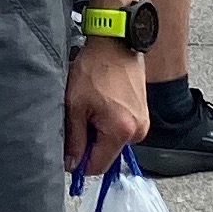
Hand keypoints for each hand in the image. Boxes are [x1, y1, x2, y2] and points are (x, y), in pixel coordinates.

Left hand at [64, 38, 151, 175]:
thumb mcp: (75, 105)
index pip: (97, 167)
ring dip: (98, 131)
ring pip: (112, 142)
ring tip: (92, 106)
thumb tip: (71, 163)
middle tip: (81, 117)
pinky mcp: (142, 115)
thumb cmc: (96, 68)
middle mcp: (138, 132)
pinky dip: (108, 122)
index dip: (79, 162)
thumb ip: (73, 139)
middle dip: (89, 142)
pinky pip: (120, 130)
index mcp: (121, 132)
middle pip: (106, 155)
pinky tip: (102, 103)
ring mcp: (142, 123)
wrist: (116, 44)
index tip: (69, 150)